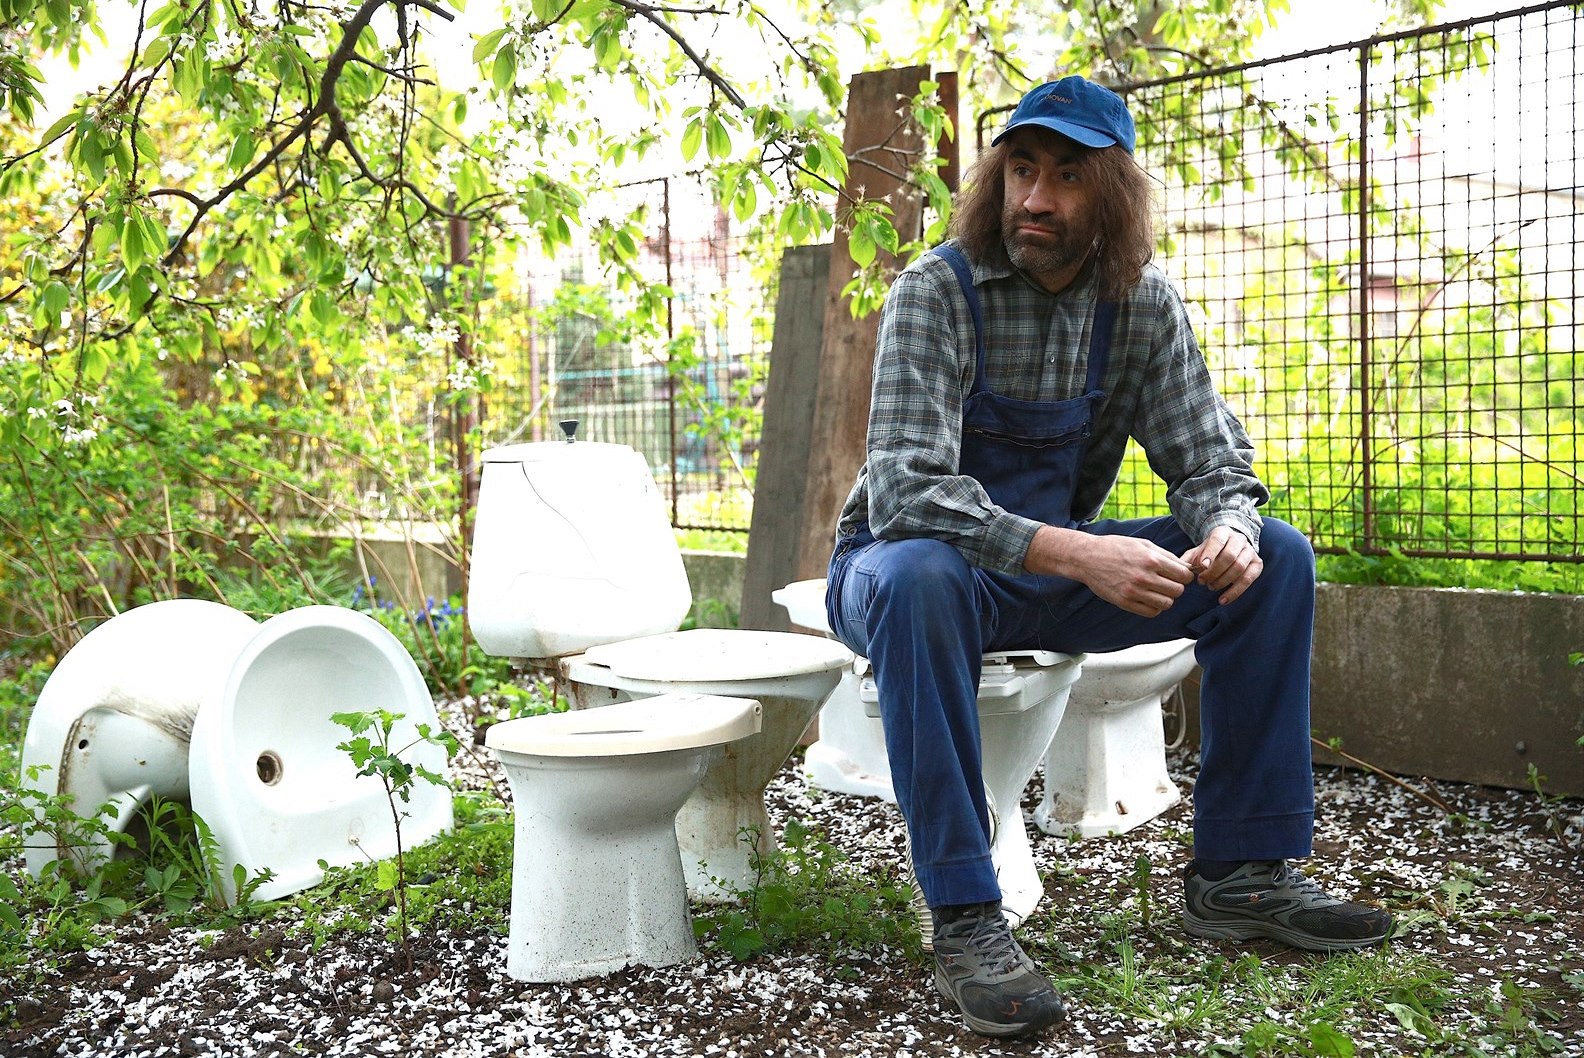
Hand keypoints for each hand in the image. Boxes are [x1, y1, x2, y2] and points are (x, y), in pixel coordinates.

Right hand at [1025, 526, 1193, 617]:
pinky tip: (1148, 598)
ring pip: (1167, 603)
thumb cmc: (1116, 547)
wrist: (1088, 557)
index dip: (1184, 576)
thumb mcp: (1143, 544)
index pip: (1184, 575)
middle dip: (1176, 587)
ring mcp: (1134, 592)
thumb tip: (1186, 567)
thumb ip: (1166, 556)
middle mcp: (1144, 577)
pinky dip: (1154, 607)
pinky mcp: (1125, 602)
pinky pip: (1151, 612)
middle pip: (1177, 591)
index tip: (1178, 575)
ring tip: (1157, 591)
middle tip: (1167, 582)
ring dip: (1165, 598)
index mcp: (1152, 560)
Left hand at [1182, 526, 1262, 605]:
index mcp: (1223, 532)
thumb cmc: (1211, 550)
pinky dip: (1235, 591)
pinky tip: (1223, 600)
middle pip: (1229, 556)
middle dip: (1214, 572)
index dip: (1210, 553)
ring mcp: (1250, 551)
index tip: (1202, 566)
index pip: (1218, 540)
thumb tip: (1179, 569)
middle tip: (1202, 582)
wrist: (1231, 545)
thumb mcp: (1198, 550)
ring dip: (1223, 581)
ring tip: (1211, 587)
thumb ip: (1189, 559)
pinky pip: (1249, 579)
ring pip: (1239, 567)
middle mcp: (1239, 540)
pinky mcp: (1257, 564)